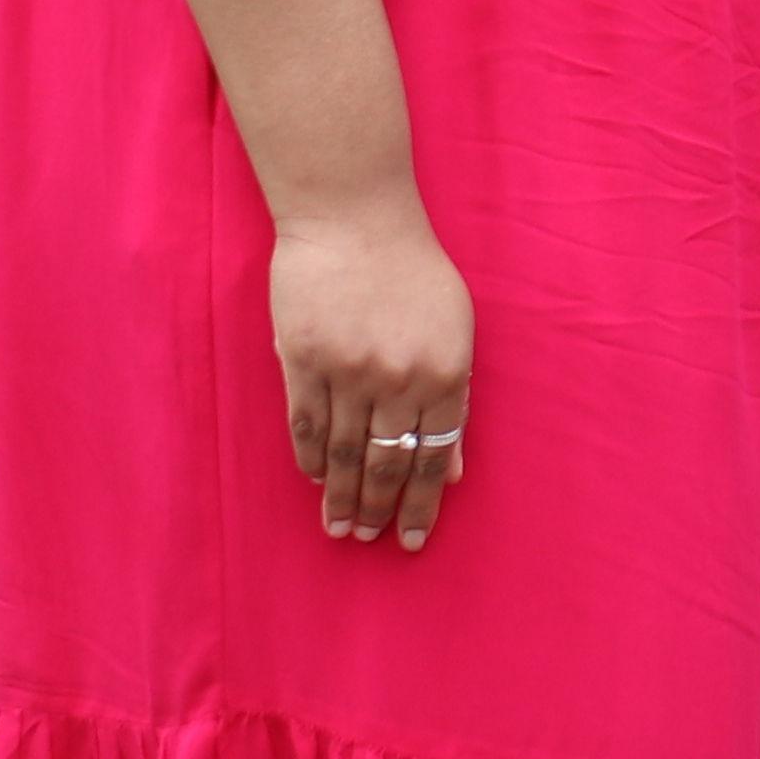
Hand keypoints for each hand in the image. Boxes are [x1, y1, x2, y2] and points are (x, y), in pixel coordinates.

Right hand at [268, 198, 474, 547]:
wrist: (354, 218)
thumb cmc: (413, 271)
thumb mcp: (455, 329)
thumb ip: (456, 399)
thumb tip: (455, 468)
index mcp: (445, 372)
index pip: (434, 457)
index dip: (423, 505)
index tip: (413, 540)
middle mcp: (398, 379)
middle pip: (387, 464)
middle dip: (379, 510)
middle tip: (366, 539)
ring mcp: (348, 372)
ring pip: (342, 453)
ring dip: (341, 497)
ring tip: (339, 528)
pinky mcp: (304, 360)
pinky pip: (305, 425)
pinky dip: (309, 460)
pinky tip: (314, 481)